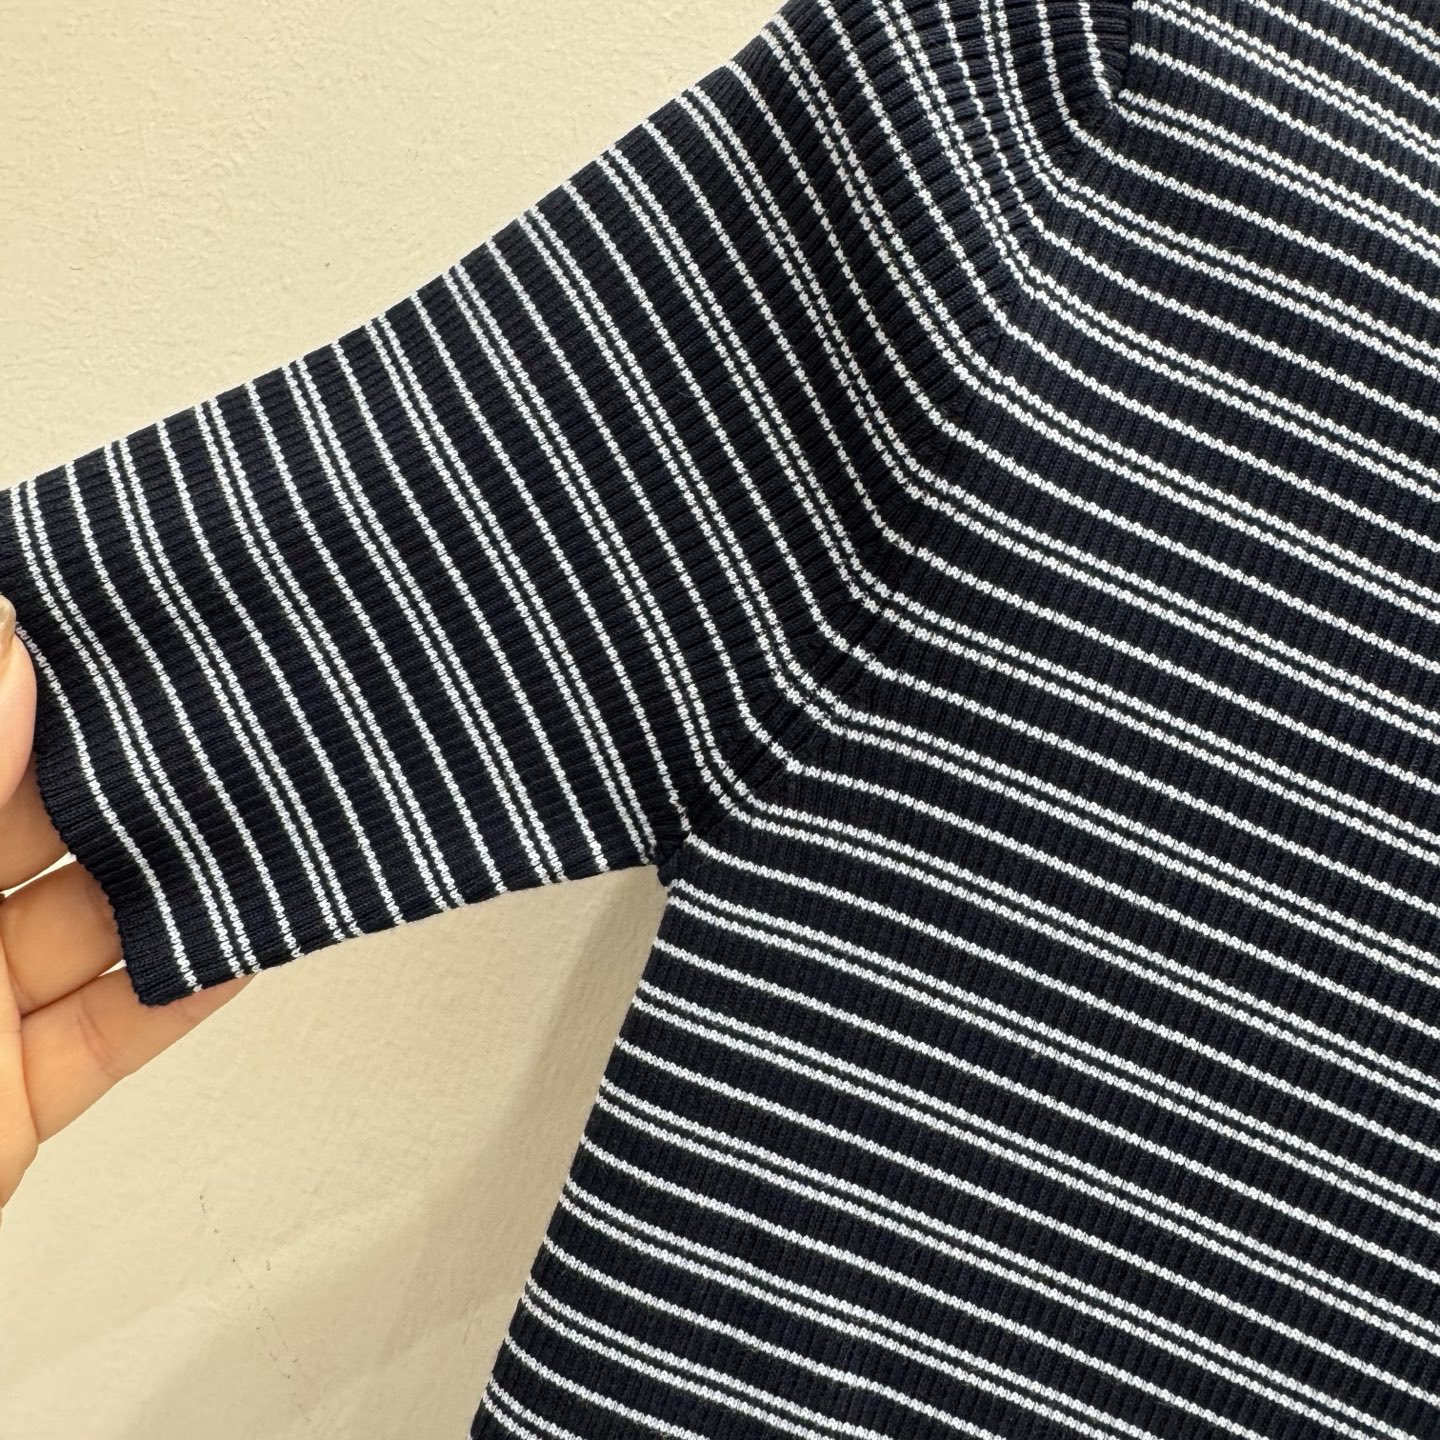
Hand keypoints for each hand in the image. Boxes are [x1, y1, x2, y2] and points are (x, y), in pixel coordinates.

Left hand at [0, 596, 251, 1223]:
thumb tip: (4, 654)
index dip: (30, 693)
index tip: (109, 637)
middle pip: (32, 834)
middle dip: (118, 787)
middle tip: (203, 726)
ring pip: (89, 932)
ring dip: (169, 888)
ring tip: (244, 827)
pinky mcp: (12, 1101)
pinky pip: (113, 1033)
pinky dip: (182, 992)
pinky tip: (236, 940)